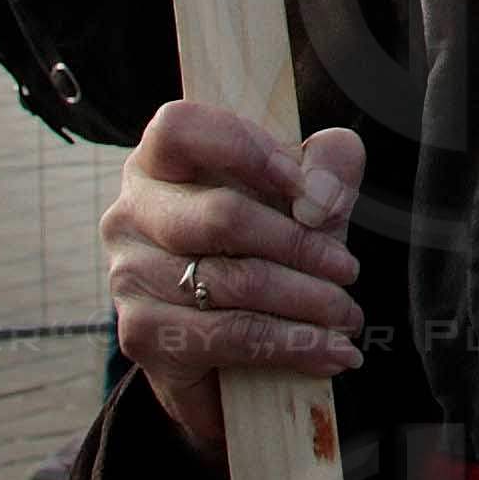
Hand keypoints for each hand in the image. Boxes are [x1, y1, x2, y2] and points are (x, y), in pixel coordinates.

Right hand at [104, 102, 368, 450]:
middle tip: (349, 270)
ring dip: (305, 301)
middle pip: (221, 216)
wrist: (232, 337)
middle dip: (300, 245)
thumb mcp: (306, 192)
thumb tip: (321, 196)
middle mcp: (131, 213)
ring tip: (348, 317)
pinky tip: (329, 352)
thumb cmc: (268, 239)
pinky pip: (225, 336)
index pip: (179, 128)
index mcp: (161, 160)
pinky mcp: (142, 334)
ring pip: (231, 281)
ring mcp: (129, 275)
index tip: (304, 186)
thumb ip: (328, 165)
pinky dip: (289, 345)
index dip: (246, 149)